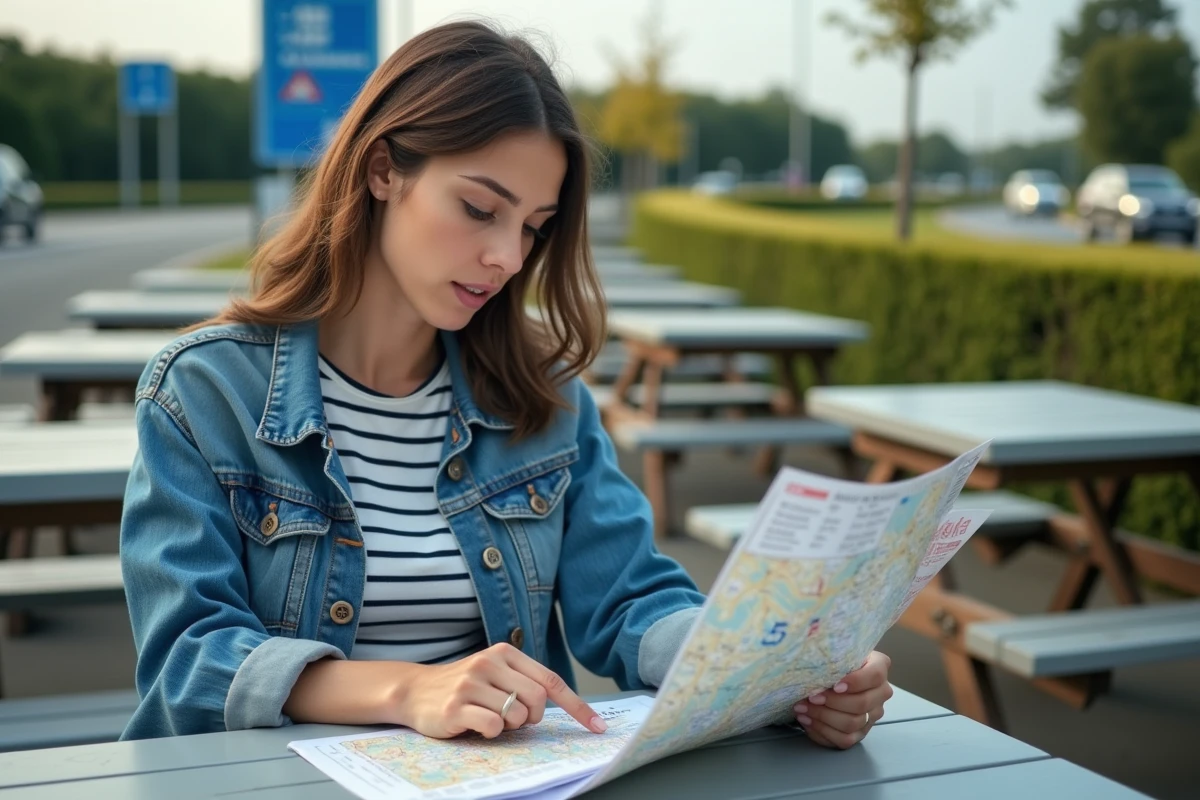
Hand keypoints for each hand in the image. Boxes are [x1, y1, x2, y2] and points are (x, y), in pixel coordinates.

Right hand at [389, 643, 607, 738]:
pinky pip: (493, 726)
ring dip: (510, 726)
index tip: (597, 726)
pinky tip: (476, 725)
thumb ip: (523, 681)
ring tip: (490, 718)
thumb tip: (562, 706)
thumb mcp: (495, 674)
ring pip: (516, 715)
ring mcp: (471, 684)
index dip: (577, 706)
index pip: (550, 681)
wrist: (415, 691)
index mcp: (504, 653)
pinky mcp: (456, 706)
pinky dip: (491, 732)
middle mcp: (489, 663)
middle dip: (532, 717)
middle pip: (538, 699)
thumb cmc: (464, 686)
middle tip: (513, 718)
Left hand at [794, 650, 892, 749]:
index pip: (874, 675)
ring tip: (802, 708)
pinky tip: (807, 721)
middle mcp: (881, 692)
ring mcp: (873, 714)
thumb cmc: (833, 661)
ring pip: (852, 723)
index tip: (834, 685)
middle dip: (832, 702)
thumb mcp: (836, 652)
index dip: (855, 682)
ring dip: (823, 717)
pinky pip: (844, 739)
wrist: (831, 676)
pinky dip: (822, 731)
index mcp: (879, 666)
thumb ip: (833, 655)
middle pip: (861, 704)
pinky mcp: (861, 732)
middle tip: (810, 697)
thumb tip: (812, 659)